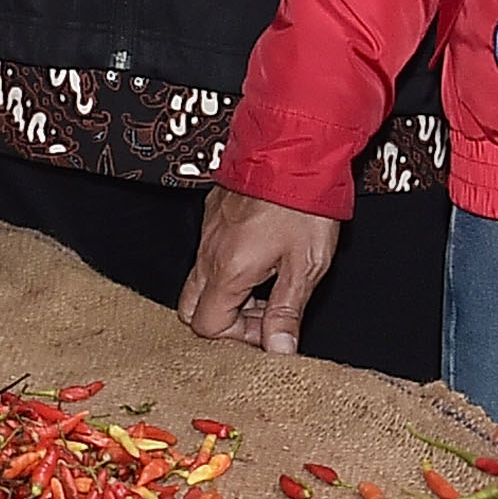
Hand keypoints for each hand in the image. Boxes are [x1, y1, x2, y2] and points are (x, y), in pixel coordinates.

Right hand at [183, 191, 341, 353]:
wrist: (295, 148)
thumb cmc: (303, 204)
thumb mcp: (305, 266)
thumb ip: (286, 311)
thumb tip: (277, 350)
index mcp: (227, 271)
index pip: (208, 327)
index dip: (239, 337)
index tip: (271, 326)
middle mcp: (208, 254)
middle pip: (192, 309)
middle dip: (224, 320)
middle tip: (264, 312)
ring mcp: (207, 233)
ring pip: (199, 282)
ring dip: (229, 294)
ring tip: (269, 283)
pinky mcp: (213, 215)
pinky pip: (207, 254)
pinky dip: (228, 268)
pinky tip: (262, 255)